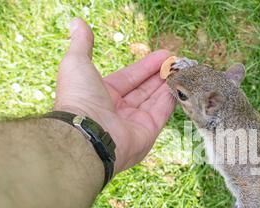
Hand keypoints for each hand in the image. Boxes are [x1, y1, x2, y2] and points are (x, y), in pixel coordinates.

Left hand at [54, 18, 174, 173]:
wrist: (87, 133)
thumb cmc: (79, 97)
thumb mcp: (76, 63)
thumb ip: (82, 43)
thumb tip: (78, 22)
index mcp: (101, 95)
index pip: (129, 78)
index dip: (145, 66)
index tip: (163, 55)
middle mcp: (118, 111)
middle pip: (144, 89)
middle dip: (160, 74)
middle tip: (176, 61)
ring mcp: (133, 123)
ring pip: (155, 100)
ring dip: (168, 84)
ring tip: (182, 69)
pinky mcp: (147, 133)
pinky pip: (162, 113)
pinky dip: (171, 99)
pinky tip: (180, 84)